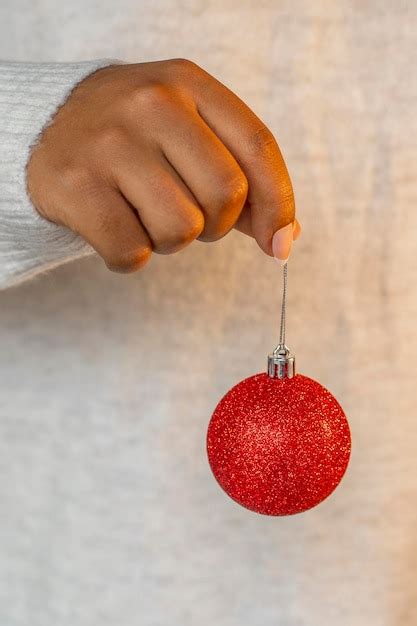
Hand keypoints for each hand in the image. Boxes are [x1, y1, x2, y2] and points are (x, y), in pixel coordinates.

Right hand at [26, 58, 300, 272]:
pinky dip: (131, 257)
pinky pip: (132, 252)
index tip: (279, 243)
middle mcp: (150, 103)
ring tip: (144, 215)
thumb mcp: (188, 132)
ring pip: (181, 229)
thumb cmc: (136, 140)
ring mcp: (109, 143)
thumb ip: (240, 178)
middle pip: (225, 195)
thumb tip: (285, 238)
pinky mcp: (74, 185)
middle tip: (187, 217)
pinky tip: (115, 229)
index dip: (279, 204)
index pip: (258, 147)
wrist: (47, 128)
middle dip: (216, 226)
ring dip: (171, 242)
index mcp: (188, 83)